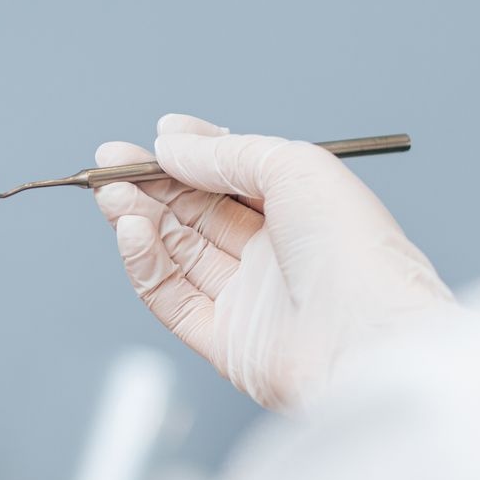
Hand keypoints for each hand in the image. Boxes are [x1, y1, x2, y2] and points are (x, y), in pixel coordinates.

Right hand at [94, 114, 454, 411]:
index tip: (153, 138)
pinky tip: (131, 232)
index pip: (233, 178)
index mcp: (302, 211)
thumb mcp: (294, 167)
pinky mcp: (225, 341)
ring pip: (178, 252)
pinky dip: (145, 263)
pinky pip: (171, 298)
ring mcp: (249, 299)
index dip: (191, 156)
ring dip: (140, 219)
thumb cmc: (354, 251)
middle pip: (197, 214)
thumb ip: (226, 154)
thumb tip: (169, 143)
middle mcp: (274, 254)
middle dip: (151, 185)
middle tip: (109, 163)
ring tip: (110, 194)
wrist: (370, 340)